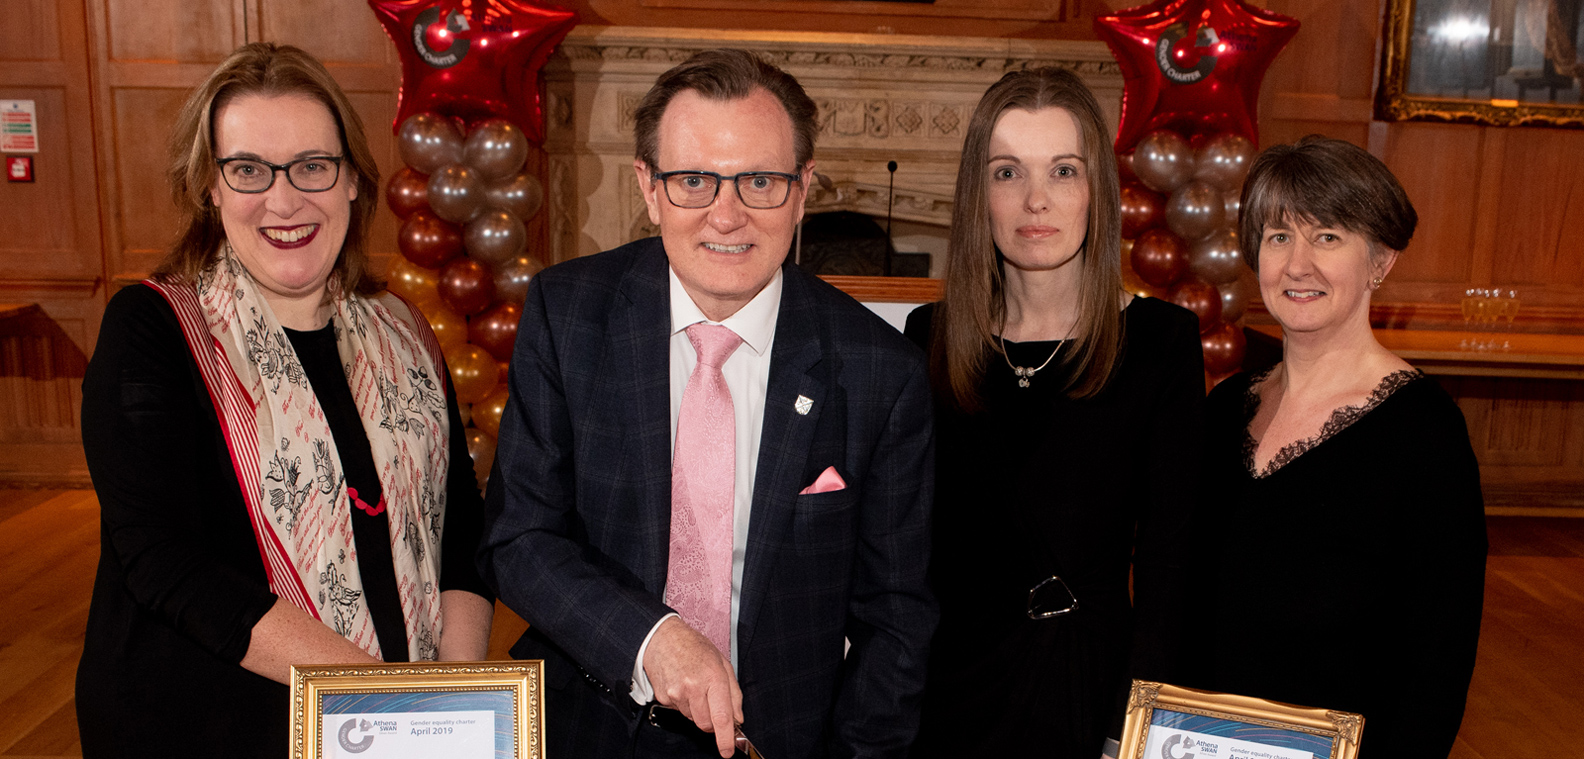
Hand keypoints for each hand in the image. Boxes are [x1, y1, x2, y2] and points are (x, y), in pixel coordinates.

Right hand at [642, 616, 742, 757]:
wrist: (661, 638)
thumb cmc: (693, 647)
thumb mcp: (722, 663)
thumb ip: (733, 692)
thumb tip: (737, 718)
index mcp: (713, 676)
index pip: (721, 716)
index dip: (726, 738)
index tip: (728, 750)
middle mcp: (693, 687)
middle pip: (706, 724)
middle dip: (712, 720)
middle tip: (711, 701)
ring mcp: (676, 694)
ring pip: (692, 719)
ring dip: (697, 710)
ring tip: (694, 686)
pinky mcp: (664, 698)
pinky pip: (679, 712)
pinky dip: (684, 704)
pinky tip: (682, 686)